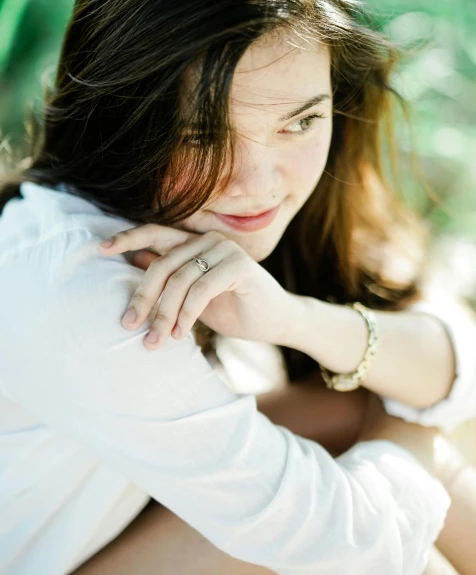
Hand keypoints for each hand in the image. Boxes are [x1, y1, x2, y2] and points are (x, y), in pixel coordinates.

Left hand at [97, 224, 294, 349]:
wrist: (276, 321)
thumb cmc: (232, 308)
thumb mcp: (192, 296)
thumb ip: (169, 278)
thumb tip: (133, 263)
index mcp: (194, 243)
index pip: (154, 233)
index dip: (127, 238)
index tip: (100, 249)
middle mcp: (208, 240)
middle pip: (162, 264)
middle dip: (142, 297)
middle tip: (128, 325)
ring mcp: (225, 250)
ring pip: (179, 280)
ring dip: (164, 314)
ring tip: (156, 341)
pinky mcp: (239, 266)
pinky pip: (201, 289)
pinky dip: (187, 314)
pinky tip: (182, 334)